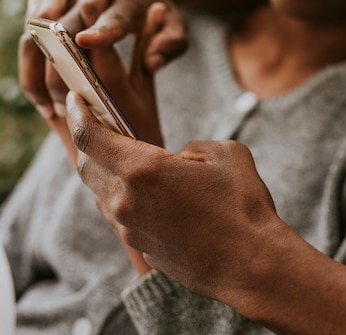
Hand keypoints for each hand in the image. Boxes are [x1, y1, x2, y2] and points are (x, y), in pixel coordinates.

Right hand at [19, 0, 187, 120]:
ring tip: (50, 109)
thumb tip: (151, 62)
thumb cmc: (159, 3)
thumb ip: (171, 44)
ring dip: (40, 68)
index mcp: (129, 0)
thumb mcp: (177, 24)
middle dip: (62, 66)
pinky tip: (38, 95)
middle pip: (67, 27)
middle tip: (65, 107)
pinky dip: (31, 59)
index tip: (87, 41)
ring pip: (42, 29)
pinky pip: (33, 31)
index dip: (101, 29)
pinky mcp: (54, 2)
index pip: (114, 17)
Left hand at [66, 91, 278, 298]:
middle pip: (87, 165)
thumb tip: (179, 158)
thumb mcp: (226, 154)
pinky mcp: (142, 247)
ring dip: (108, 172)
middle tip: (105, 127)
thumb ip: (193, 147)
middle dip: (91, 142)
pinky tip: (150, 194)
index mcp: (143, 170)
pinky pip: (119, 216)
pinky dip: (124, 198)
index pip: (90, 137)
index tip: (76, 99)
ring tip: (131, 161)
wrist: (251, 264)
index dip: (78, 113)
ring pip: (101, 193)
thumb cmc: (243, 206)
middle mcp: (127, 201)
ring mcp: (131, 229)